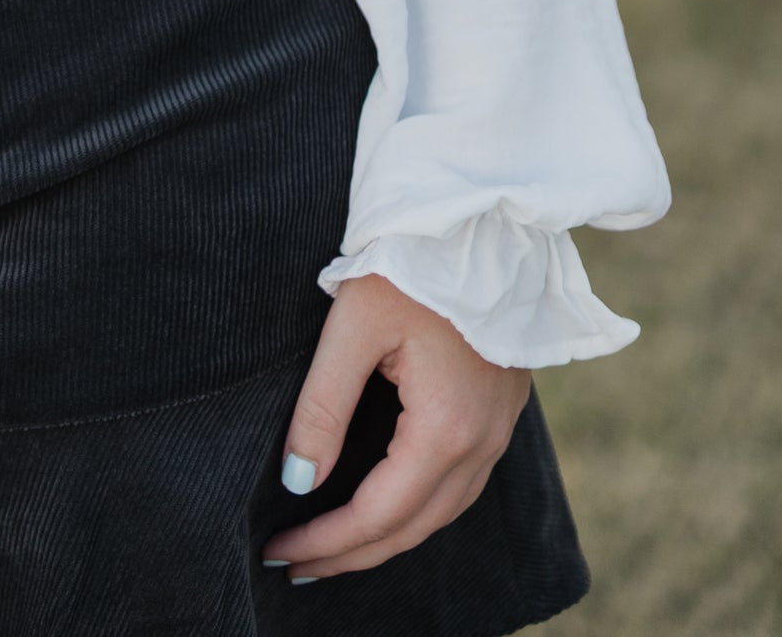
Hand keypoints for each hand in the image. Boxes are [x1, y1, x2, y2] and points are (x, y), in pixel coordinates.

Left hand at [262, 274, 530, 582]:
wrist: (482, 216)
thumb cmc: (411, 260)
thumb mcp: (353, 325)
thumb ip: (323, 406)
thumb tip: (298, 482)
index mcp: (447, 428)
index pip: (379, 513)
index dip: (328, 541)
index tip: (280, 550)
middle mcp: (483, 442)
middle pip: (413, 526)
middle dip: (352, 553)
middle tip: (296, 564)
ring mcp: (500, 429)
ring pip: (441, 512)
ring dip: (387, 536)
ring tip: (334, 547)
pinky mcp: (501, 410)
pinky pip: (461, 485)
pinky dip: (418, 507)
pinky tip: (388, 504)